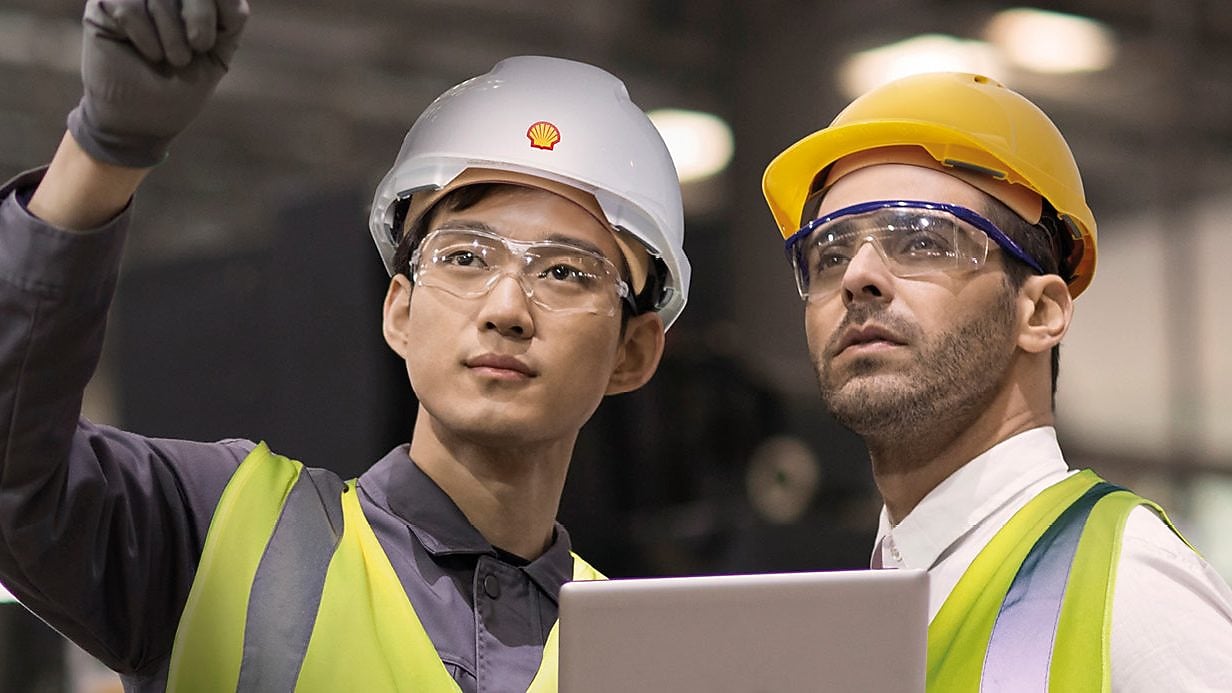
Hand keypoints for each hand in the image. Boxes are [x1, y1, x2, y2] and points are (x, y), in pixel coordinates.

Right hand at [67, 0, 249, 167]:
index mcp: (190, 0)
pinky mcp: (103, 6)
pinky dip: (145, 36)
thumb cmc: (179, 89)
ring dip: (172, 35)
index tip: (212, 38)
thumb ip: (230, 16)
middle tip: (198, 45)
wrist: (141, 121)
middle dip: (200, 15)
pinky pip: (129, 7)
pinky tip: (147, 53)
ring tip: (168, 59)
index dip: (218, 6)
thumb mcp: (217, 53)